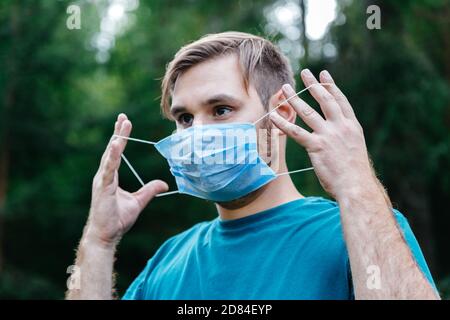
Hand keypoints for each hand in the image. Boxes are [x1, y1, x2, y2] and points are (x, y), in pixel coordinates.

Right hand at [84, 114, 167, 246]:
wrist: (106, 235)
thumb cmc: (117, 219)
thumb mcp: (139, 202)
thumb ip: (150, 190)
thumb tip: (164, 184)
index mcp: (111, 177)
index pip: (117, 153)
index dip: (121, 137)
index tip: (125, 123)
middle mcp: (105, 175)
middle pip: (112, 150)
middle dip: (118, 132)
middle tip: (123, 117)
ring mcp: (102, 181)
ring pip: (110, 156)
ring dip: (117, 139)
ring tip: (122, 124)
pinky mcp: (102, 188)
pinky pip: (108, 169)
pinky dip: (112, 156)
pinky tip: (116, 144)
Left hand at [270, 69, 374, 199]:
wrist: (356, 186)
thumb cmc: (355, 174)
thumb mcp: (354, 150)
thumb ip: (345, 139)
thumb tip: (336, 138)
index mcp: (352, 126)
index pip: (340, 101)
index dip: (331, 86)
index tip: (324, 74)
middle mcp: (341, 127)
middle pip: (325, 100)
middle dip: (314, 84)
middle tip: (305, 72)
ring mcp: (328, 135)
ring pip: (308, 112)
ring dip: (295, 99)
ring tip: (285, 88)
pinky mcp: (316, 146)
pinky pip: (296, 132)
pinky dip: (283, 123)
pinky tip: (274, 116)